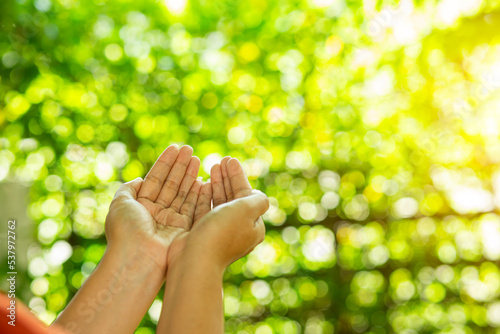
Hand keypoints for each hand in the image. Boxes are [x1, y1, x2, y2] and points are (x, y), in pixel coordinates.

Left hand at [104, 144, 208, 273]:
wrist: (137, 259)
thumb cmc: (126, 230)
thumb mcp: (120, 203)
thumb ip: (128, 188)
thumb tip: (140, 179)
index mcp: (141, 206)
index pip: (156, 179)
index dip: (165, 163)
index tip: (175, 148)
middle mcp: (156, 213)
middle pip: (171, 184)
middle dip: (180, 166)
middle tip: (190, 150)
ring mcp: (170, 222)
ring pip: (183, 194)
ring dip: (190, 176)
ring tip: (197, 159)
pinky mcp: (184, 230)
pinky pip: (193, 208)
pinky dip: (199, 194)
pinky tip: (204, 179)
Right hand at [171, 157, 268, 269]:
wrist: (195, 259)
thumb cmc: (222, 232)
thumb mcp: (247, 210)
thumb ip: (258, 200)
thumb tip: (261, 197)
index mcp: (252, 227)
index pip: (247, 195)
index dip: (238, 176)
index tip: (230, 160)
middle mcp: (237, 230)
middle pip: (234, 198)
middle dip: (228, 178)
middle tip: (221, 160)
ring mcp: (218, 233)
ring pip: (219, 203)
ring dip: (216, 184)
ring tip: (212, 167)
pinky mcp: (201, 234)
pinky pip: (204, 210)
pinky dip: (204, 196)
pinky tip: (201, 183)